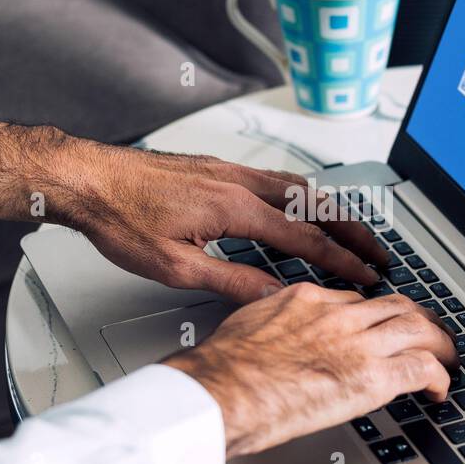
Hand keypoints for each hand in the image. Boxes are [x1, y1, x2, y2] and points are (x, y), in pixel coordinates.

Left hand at [0, 122, 385, 301]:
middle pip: (316, 204)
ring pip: (299, 187)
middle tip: (378, 252)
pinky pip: (277, 179)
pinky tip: (301, 206)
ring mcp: (231, 171)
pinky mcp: (218, 168)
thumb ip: (232, 281)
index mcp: (236, 208)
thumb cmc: (120, 218)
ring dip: (332, 210)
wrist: (86, 178)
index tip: (366, 276)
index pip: (306, 239)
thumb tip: (274, 295)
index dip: (342, 261)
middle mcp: (240, 182)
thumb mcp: (175, 267)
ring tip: (351, 231)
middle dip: (353, 230)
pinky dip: (304, 196)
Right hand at [162, 284, 457, 456]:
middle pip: (397, 306)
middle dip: (420, 320)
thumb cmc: (221, 371)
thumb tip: (270, 340)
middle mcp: (337, 315)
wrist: (220, 391)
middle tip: (430, 334)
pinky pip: (422, 369)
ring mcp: (357, 344)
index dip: (375, 316)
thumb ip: (269, 326)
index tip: (379, 328)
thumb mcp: (245, 326)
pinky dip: (438, 378)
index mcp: (305, 299)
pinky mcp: (371, 377)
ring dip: (440, 345)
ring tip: (448, 358)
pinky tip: (439, 390)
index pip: (356, 301)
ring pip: (420, 330)